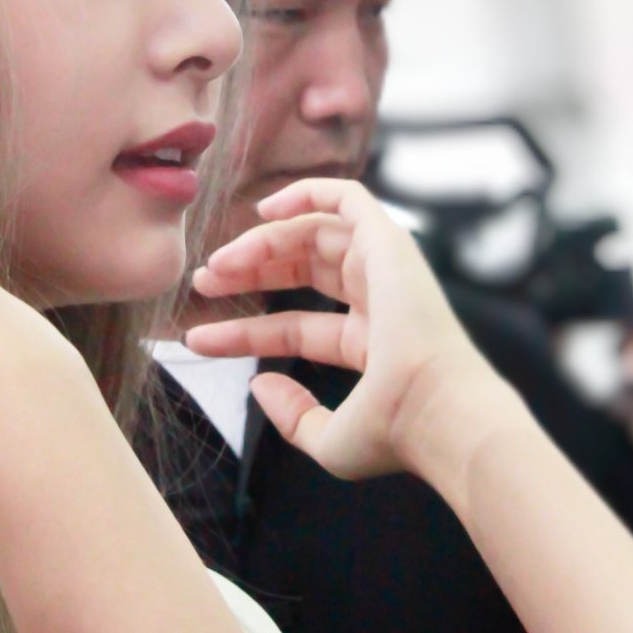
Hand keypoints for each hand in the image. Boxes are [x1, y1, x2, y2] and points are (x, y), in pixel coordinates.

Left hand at [183, 178, 507, 479]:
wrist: (434, 411)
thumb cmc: (392, 432)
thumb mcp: (328, 440)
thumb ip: (292, 416)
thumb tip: (259, 385)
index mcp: (373, 345)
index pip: (297, 327)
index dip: (245, 331)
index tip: (198, 337)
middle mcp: (381, 302)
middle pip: (303, 270)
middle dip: (251, 272)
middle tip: (204, 282)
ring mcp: (387, 269)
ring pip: (314, 234)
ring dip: (261, 242)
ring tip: (217, 265)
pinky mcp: (389, 242)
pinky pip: (347, 198)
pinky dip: (307, 193)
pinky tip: (264, 210)